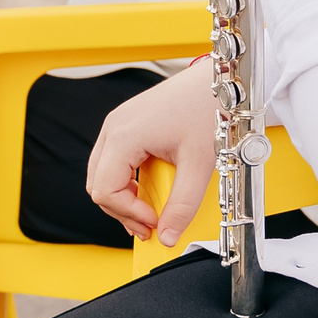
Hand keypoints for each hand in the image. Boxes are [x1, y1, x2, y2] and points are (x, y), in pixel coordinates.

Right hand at [85, 60, 219, 246]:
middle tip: (151, 225)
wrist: (219, 80)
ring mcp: (118, 124)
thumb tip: (167, 236)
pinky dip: (127, 181)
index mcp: (124, 136)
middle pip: (98, 185)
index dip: (128, 213)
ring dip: (123, 197)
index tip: (155, 222)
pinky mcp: (127, 124)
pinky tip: (150, 189)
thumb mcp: (198, 165)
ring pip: (102, 174)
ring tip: (150, 210)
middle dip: (122, 210)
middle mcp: (114, 128)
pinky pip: (114, 162)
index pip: (105, 191)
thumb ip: (182, 206)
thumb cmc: (208, 109)